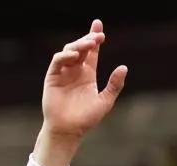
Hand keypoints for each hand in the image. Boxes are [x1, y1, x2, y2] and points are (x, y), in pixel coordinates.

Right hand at [42, 19, 126, 139]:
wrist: (69, 130)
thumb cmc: (86, 119)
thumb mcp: (105, 101)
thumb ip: (114, 85)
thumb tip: (124, 67)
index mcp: (87, 74)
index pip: (92, 52)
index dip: (95, 38)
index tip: (99, 25)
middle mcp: (75, 71)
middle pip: (81, 48)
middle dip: (89, 39)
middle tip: (99, 36)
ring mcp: (63, 73)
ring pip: (69, 51)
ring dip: (79, 45)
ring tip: (90, 44)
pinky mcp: (52, 78)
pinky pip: (57, 61)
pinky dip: (65, 56)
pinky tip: (76, 56)